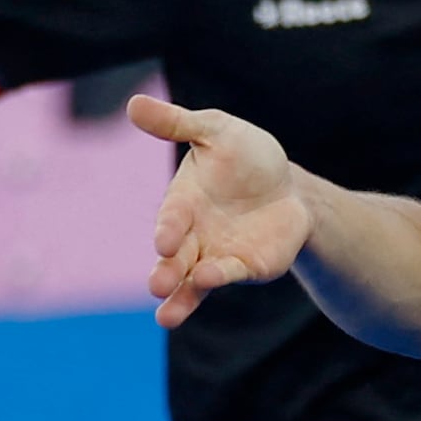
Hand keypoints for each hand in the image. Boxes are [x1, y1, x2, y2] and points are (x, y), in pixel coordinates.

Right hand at [127, 92, 308, 329]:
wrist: (287, 185)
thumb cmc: (244, 156)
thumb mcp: (214, 130)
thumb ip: (176, 123)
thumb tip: (133, 104)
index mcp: (183, 202)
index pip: (171, 218)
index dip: (168, 229)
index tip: (164, 239)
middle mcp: (194, 235)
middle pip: (175, 259)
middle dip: (166, 272)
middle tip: (157, 286)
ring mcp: (217, 254)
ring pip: (193, 281)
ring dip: (181, 297)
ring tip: (167, 316)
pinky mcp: (245, 267)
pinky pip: (230, 275)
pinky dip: (220, 280)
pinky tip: (211, 282)